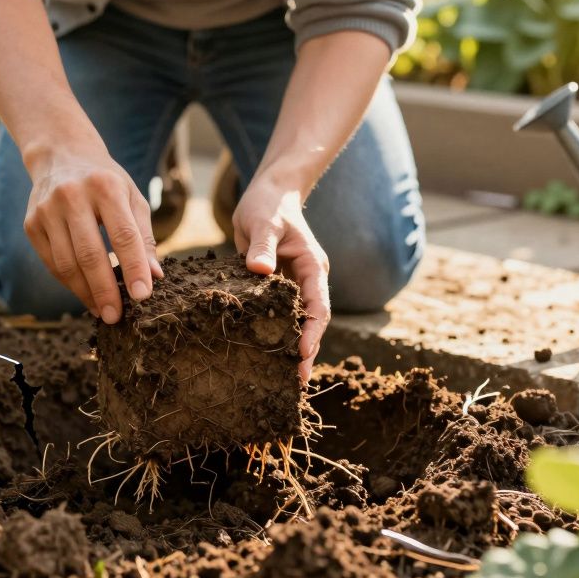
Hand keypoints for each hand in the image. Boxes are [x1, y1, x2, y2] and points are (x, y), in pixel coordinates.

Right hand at [23, 141, 161, 323]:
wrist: (61, 154)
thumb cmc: (106, 181)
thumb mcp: (132, 197)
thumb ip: (144, 236)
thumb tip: (155, 276)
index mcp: (105, 186)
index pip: (123, 236)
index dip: (134, 268)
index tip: (142, 296)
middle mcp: (72, 196)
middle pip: (90, 254)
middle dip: (105, 290)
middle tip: (117, 316)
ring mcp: (46, 210)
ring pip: (66, 264)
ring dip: (85, 293)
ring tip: (103, 310)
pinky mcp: (31, 223)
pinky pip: (51, 262)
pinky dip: (69, 283)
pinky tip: (84, 293)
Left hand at [232, 175, 329, 381]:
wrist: (267, 195)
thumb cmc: (267, 205)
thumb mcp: (264, 221)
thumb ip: (262, 245)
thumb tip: (259, 270)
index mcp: (313, 266)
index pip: (318, 305)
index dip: (312, 331)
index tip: (302, 354)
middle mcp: (307, 280)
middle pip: (312, 322)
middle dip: (307, 351)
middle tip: (296, 382)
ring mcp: (292, 285)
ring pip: (296, 322)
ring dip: (291, 348)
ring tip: (283, 380)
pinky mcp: (275, 287)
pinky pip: (277, 315)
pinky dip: (274, 334)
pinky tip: (263, 356)